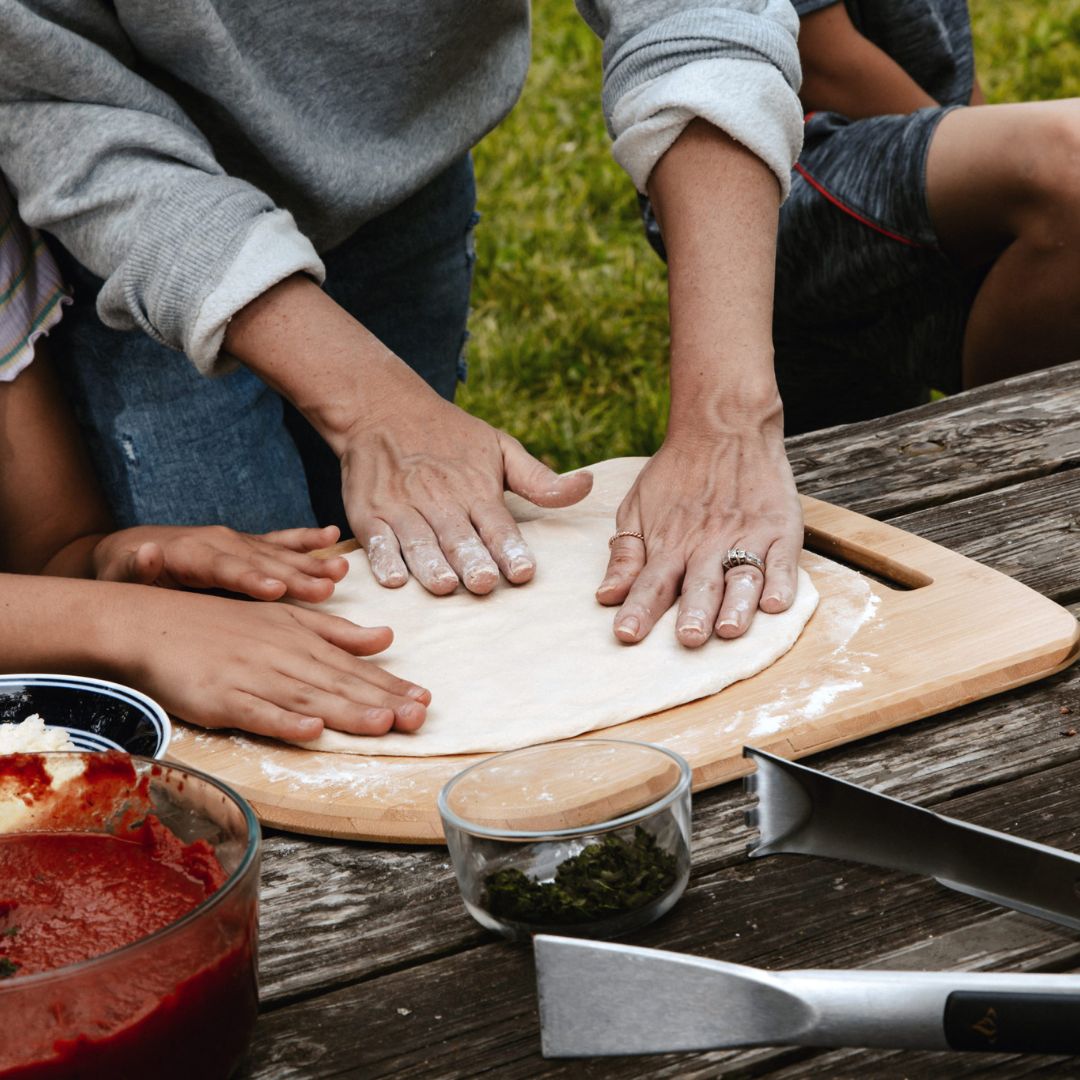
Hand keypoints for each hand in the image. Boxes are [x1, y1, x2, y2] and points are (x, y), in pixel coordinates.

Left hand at [93, 524, 349, 601]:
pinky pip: (280, 541)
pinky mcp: (246, 545)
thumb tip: (147, 553)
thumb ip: (134, 569)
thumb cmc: (124, 573)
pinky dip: (306, 539)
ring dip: (311, 562)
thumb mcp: (119, 575)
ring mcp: (235, 541)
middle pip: (262, 561)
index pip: (224, 569)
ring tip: (340, 569)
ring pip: (277, 553)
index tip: (276, 589)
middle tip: (325, 587)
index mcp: (189, 554)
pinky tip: (331, 536)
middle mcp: (218, 542)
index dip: (251, 578)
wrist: (127, 550)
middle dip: (295, 575)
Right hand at [117, 587, 429, 741]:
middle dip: (382, 701)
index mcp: (302, 639)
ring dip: (347, 711)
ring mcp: (254, 678)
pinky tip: (310, 729)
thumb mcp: (286, 617)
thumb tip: (386, 638)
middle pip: (340, 684)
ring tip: (383, 723)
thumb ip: (337, 631)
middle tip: (419, 716)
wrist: (152, 623)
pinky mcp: (222, 698)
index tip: (424, 699)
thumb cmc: (223, 623)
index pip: (354, 667)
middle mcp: (285, 657)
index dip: (390, 684)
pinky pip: (257, 712)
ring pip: (308, 697)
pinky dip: (284, 720)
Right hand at [221, 274, 590, 595]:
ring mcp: (401, 507)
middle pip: (458, 536)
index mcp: (475, 488)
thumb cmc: (449, 434)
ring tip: (445, 585)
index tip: (522, 572)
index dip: (510, 548)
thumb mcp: (499, 447)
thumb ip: (540, 479)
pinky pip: (377, 539)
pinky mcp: (369, 513)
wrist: (380, 406)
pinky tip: (394, 579)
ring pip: (418, 540)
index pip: (496, 524)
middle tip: (485, 583)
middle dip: (472, 560)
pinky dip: (383, 558)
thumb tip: (587, 486)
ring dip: (431, 564)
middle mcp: (439, 499)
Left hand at [596, 414, 802, 645]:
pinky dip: (781, 583)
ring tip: (729, 628)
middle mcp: (708, 545)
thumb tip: (606, 596)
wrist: (723, 425)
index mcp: (671, 544)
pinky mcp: (780, 529)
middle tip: (688, 638)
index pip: (651, 584)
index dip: (640, 610)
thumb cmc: (676, 473)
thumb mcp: (637, 507)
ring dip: (736, 605)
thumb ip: (625, 554)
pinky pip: (783, 561)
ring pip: (742, 577)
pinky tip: (776, 604)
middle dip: (694, 613)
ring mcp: (746, 536)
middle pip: (700, 585)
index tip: (626, 634)